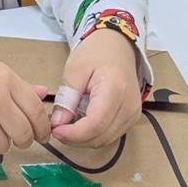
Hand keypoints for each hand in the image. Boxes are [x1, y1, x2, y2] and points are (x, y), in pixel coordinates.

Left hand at [50, 29, 141, 147]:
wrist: (117, 46)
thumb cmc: (96, 52)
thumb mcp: (75, 69)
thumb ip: (67, 97)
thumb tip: (58, 122)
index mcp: (115, 89)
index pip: (95, 124)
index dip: (73, 134)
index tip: (55, 130)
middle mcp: (129, 106)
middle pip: (100, 137)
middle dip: (75, 138)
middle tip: (56, 128)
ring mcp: (133, 114)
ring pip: (105, 140)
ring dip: (83, 138)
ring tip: (67, 124)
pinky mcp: (131, 118)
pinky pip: (110, 135)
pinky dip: (93, 134)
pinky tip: (81, 122)